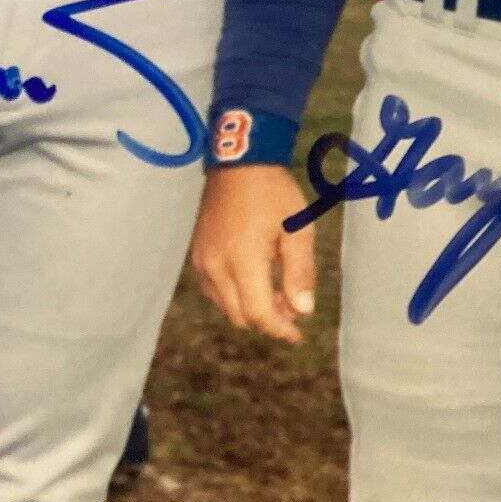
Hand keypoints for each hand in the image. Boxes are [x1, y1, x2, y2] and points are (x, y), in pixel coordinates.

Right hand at [191, 165, 316, 343]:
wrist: (239, 164)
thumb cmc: (274, 194)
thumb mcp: (297, 230)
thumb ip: (300, 272)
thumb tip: (303, 311)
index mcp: (242, 262)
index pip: (258, 313)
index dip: (279, 330)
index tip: (297, 337)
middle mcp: (215, 267)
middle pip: (240, 316)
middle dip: (268, 321)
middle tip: (294, 313)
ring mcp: (201, 262)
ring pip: (226, 306)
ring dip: (251, 309)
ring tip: (280, 297)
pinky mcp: (197, 255)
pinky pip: (215, 290)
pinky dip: (236, 296)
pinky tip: (257, 283)